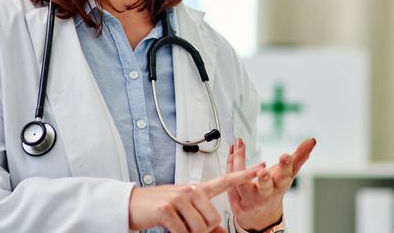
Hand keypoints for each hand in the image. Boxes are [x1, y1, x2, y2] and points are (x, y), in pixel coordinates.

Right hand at [129, 163, 264, 232]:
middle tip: (187, 226)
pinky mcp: (167, 209)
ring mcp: (179, 198)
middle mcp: (191, 190)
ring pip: (199, 228)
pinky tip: (169, 226)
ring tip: (176, 225)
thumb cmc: (160, 209)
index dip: (244, 174)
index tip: (261, 166)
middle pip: (213, 219)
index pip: (225, 180)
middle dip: (203, 231)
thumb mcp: (185, 214)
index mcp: (197, 189)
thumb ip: (204, 221)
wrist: (132, 205)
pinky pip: (183, 231)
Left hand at [227, 137, 316, 230]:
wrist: (260, 215)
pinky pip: (231, 181)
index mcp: (280, 186)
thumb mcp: (288, 173)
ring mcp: (250, 199)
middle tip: (263, 171)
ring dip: (239, 165)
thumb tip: (311, 141)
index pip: (285, 176)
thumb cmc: (274, 189)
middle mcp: (266, 194)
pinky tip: (231, 152)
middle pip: (266, 188)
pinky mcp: (236, 201)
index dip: (286, 167)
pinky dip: (230, 164)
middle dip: (265, 180)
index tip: (286, 156)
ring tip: (238, 148)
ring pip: (241, 184)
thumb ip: (299, 156)